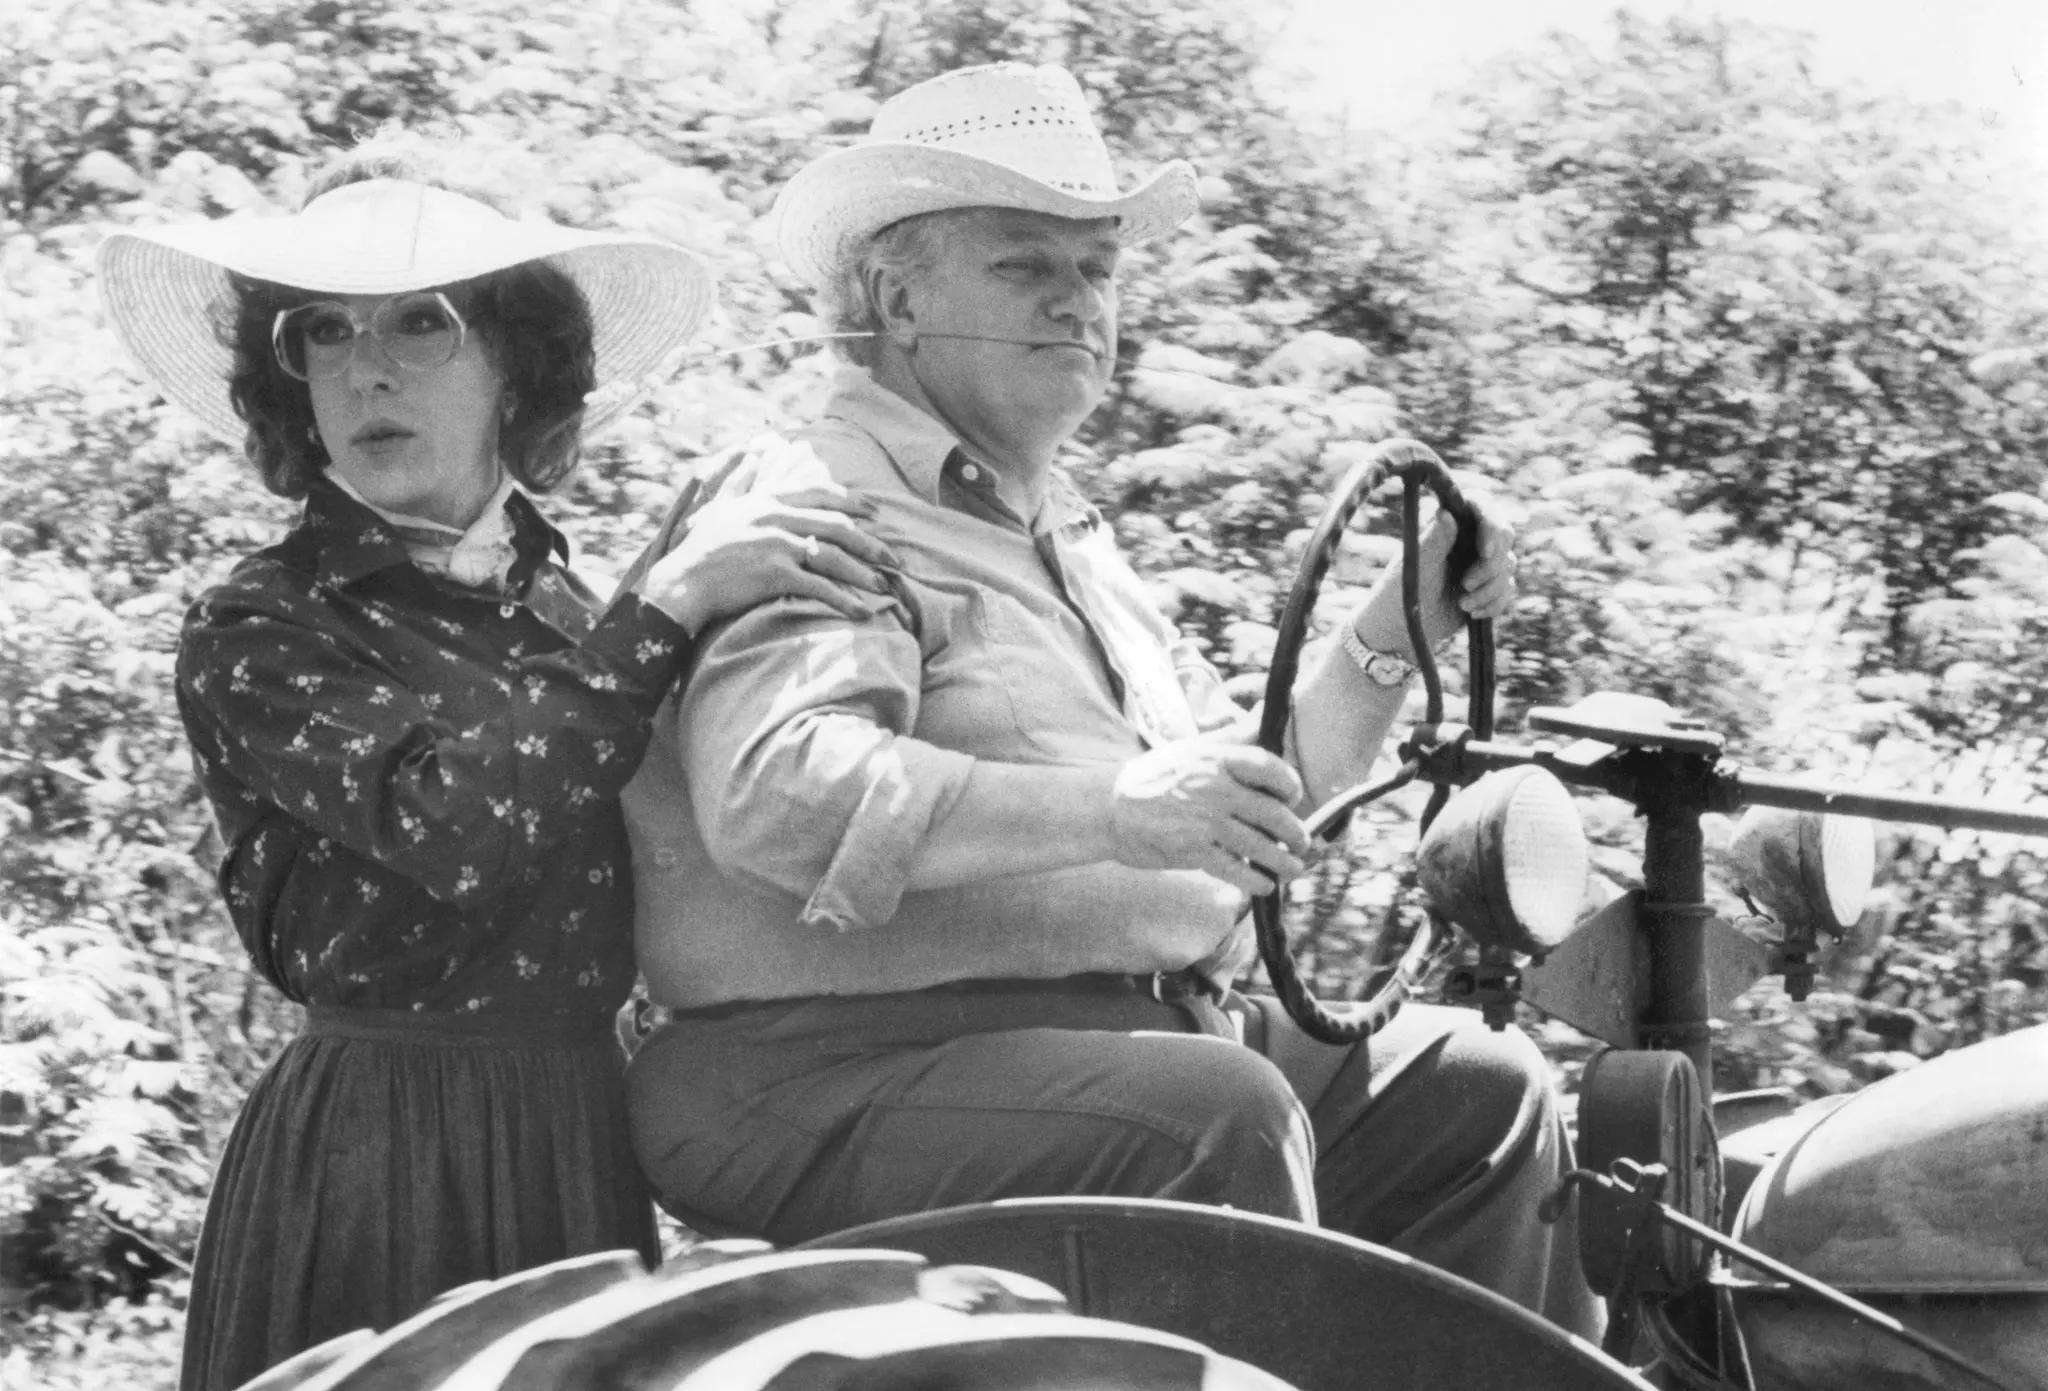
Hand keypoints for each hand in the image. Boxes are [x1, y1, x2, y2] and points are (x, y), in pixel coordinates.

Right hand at [638, 484, 898, 634]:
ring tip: (884, 588)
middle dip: (871, 544)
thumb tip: (752, 451)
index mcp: (769, 501)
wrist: (684, 582)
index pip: (821, 493)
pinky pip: (819, 587)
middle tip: (894, 560)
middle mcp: (777, 518)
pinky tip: (862, 613)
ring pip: (833, 556)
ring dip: (864, 573)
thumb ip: (740, 478)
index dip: (852, 501)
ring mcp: (777, 545)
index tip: (875, 510)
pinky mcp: (775, 574)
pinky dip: (843, 601)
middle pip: (837, 527)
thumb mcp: (720, 505)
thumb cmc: (701, 547)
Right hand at [1109, 736, 1309, 895]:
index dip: (1289, 784)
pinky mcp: (1192, 849)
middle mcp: (1214, 786)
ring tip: (1292, 868)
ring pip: (1259, 845)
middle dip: (1295, 833)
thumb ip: (1233, 737)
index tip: (1294, 798)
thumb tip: (1266, 712)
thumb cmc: (1154, 776)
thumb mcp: (1193, 747)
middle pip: (1271, 812)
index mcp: (1216, 758)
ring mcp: (1204, 819)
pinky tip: (1264, 886)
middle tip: (1302, 843)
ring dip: (1283, 861)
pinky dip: (1255, 881)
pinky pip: (1235, 869)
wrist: (1110, 807)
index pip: (1268, 767)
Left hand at [1351, 491, 1516, 656]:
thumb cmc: (1403, 589)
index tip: (1484, 552)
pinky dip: (1492, 604)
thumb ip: (1435, 540)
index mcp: (1450, 524)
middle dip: (1490, 565)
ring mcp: (1482, 561)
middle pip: (1504, 536)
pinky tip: (1471, 613)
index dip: (1491, 525)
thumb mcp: (1419, 566)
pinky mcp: (1489, 585)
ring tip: (1462, 604)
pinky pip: (1508, 589)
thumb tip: (1445, 511)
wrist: (1403, 627)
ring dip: (1488, 589)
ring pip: (1507, 566)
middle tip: (1466, 584)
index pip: (1482, 506)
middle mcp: (1469, 538)